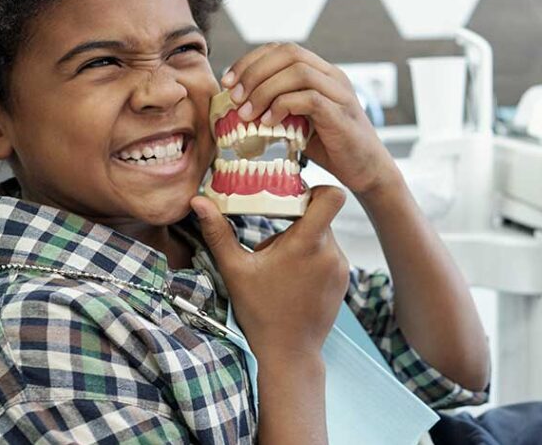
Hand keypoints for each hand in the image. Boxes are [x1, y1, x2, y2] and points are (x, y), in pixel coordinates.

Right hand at [190, 186, 349, 357]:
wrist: (289, 353)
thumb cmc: (260, 312)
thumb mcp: (235, 270)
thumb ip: (218, 232)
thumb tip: (198, 201)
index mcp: (306, 243)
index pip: (332, 196)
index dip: (317, 189)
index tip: (293, 196)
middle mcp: (330, 251)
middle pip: (319, 217)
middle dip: (296, 223)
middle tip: (271, 243)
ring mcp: (340, 267)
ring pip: (323, 237)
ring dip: (303, 243)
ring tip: (280, 269)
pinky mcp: (343, 280)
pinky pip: (330, 256)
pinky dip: (313, 259)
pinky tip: (293, 281)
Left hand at [221, 42, 400, 196]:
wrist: (367, 170)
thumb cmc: (331, 147)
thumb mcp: (299, 120)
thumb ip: (278, 106)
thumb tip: (239, 104)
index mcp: (321, 73)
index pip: (282, 49)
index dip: (251, 60)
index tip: (229, 81)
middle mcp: (332, 76)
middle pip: (289, 52)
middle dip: (254, 71)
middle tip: (234, 96)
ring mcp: (340, 93)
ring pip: (298, 71)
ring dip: (265, 89)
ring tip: (247, 112)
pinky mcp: (341, 114)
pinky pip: (309, 98)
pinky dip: (282, 107)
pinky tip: (267, 123)